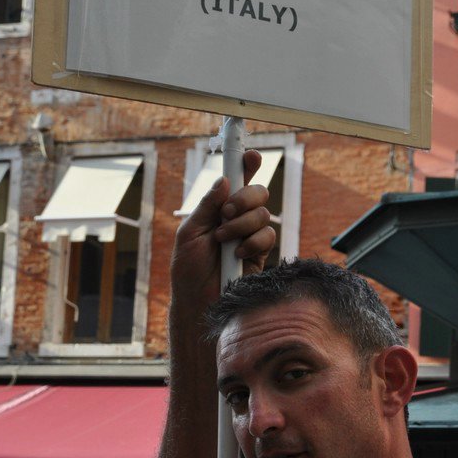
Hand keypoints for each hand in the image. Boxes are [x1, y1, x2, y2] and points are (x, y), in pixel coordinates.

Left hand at [170, 149, 275, 318]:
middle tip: (227, 212)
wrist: (198, 302)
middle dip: (245, 197)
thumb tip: (224, 180)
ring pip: (264, 213)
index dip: (246, 165)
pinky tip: (237, 254)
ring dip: (243, 224)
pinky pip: (268, 236)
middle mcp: (237, 219)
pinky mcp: (260, 254)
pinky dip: (253, 241)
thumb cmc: (188, 269)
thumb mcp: (189, 233)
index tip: (250, 155)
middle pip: (258, 191)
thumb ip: (207, 206)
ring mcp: (251, 235)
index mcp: (218, 209)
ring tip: (224, 240)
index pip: (236, 181)